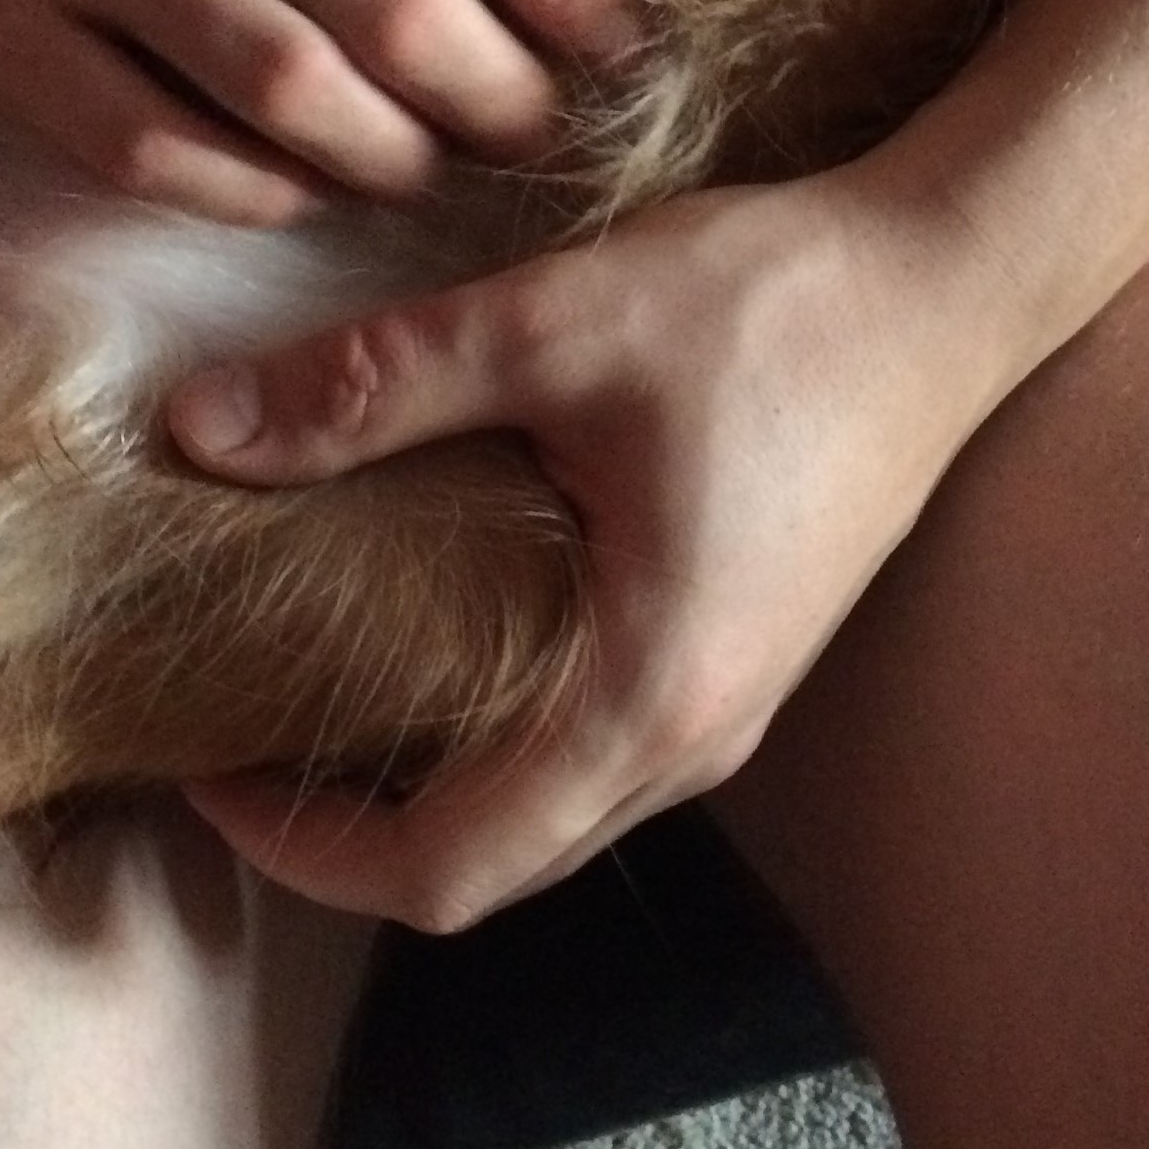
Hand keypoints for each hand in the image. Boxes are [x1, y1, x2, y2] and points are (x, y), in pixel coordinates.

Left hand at [166, 168, 1018, 928]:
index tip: (203, 771)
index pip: (444, 871)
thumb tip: (198, 431)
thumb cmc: (775, 304)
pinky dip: (490, 716)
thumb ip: (370, 385)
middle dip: (344, 821)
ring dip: (421, 769)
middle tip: (233, 718)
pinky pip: (591, 739)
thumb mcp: (550, 325)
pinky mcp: (739, 645)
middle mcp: (696, 734)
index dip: (301, 850)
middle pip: (489, 862)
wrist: (950, 277)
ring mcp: (728, 698)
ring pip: (544, 806)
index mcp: (646, 694)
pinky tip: (431, 609)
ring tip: (312, 666)